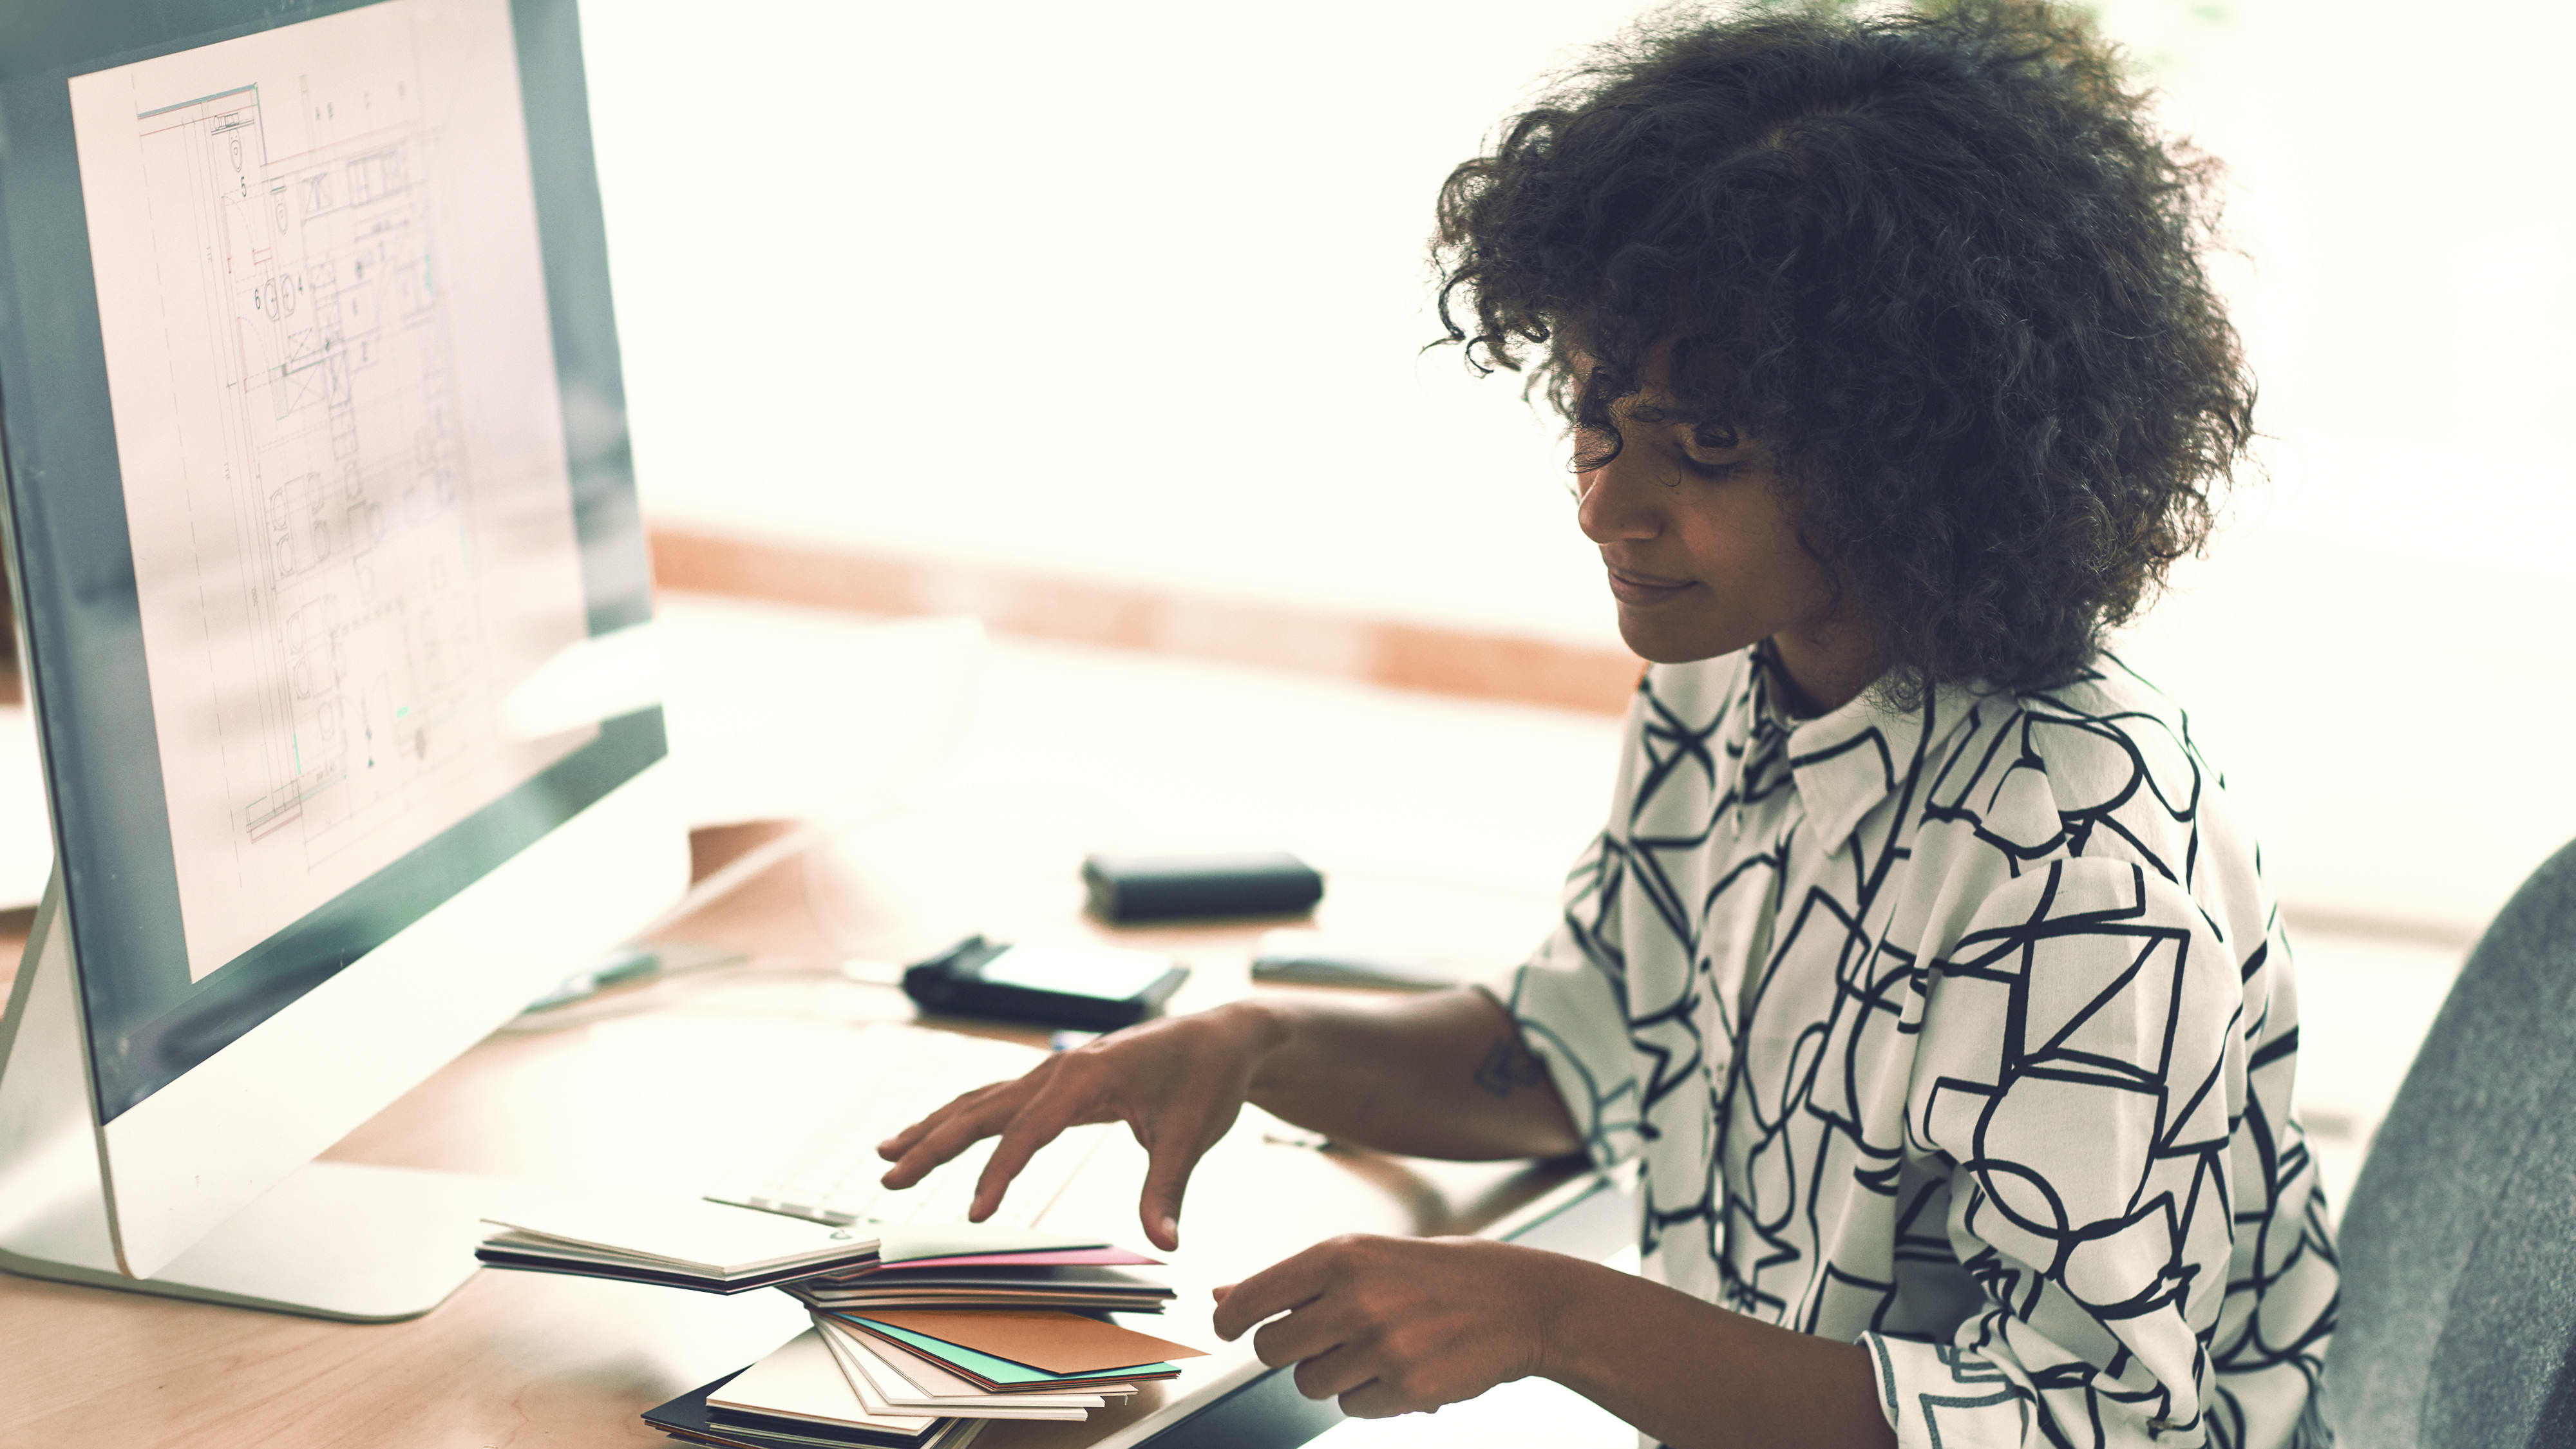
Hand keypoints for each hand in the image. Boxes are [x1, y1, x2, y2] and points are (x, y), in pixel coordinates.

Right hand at [874, 1002, 1284, 1250]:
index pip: (1028, 1130)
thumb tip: (1166, 1244)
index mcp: (1087, 1076)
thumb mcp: (1193, 1134)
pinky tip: (936, 1133)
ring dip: (933, 1127)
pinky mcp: (1059, 1080)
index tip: (974, 1216)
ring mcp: (1055, 1070)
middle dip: (932, 1144)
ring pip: (980, 1099)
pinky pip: (998, 1099)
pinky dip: (961, 1117)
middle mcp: (1060, 1067)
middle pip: (981, 1108)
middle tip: (888, 1178)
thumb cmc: (1208, 1078)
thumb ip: (1169, 1189)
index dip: (999, 1174)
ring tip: (887, 1154)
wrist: (1223, 1036)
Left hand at [1210, 1234, 1569, 1418]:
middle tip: (1323, 1338)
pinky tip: (1402, 1366)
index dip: (1231, 1320)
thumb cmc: (1430, 1274)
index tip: (1228, 1328)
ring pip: (1310, 1384)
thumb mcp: (1361, 1257)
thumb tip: (1221, 1297)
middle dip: (1289, 1352)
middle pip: (1272, 1351)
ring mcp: (1381, 1346)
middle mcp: (1355, 1299)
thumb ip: (1289, 1282)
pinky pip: (1352, 1408)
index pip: (1251, 1299)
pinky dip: (1370, 1395)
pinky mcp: (1407, 1387)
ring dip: (1333, 1374)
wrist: (1518, 1302)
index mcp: (1339, 1255)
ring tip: (1376, 1347)